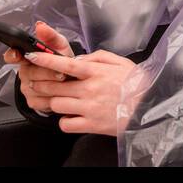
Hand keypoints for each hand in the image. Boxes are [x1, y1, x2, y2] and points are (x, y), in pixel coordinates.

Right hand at [3, 20, 72, 116]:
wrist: (71, 81)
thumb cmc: (63, 61)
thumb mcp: (60, 46)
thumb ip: (51, 36)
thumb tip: (40, 25)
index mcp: (26, 57)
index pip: (12, 55)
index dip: (12, 55)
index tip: (17, 54)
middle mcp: (24, 72)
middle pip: (30, 72)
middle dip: (48, 72)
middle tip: (61, 73)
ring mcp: (26, 88)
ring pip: (36, 87)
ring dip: (52, 85)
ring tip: (64, 82)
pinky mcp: (32, 101)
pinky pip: (40, 100)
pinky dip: (53, 96)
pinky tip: (60, 93)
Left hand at [22, 47, 150, 136]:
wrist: (149, 107)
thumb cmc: (137, 84)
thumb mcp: (121, 62)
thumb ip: (98, 57)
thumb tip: (79, 60)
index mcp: (96, 72)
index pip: (65, 64)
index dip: (46, 60)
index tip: (33, 57)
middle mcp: (90, 89)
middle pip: (54, 86)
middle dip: (40, 83)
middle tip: (35, 82)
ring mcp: (89, 108)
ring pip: (56, 104)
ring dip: (53, 102)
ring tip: (56, 99)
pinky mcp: (91, 125)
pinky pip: (65, 124)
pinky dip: (64, 121)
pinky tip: (69, 116)